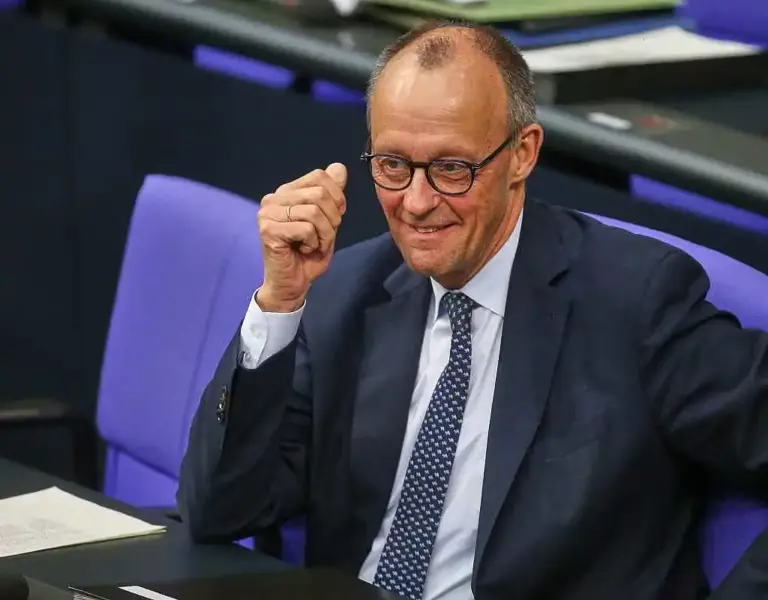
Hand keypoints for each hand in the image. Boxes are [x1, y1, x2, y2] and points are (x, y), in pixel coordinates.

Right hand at [256, 163, 346, 311]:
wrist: (292, 284)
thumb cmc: (308, 254)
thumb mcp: (327, 221)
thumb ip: (332, 195)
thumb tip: (339, 167)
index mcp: (287, 192)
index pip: (319, 176)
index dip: (337, 197)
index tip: (334, 218)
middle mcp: (273, 198)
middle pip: (319, 193)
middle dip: (333, 218)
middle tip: (325, 236)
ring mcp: (268, 213)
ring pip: (313, 211)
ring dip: (325, 233)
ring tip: (316, 245)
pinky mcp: (268, 230)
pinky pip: (306, 228)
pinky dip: (314, 242)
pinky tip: (305, 250)